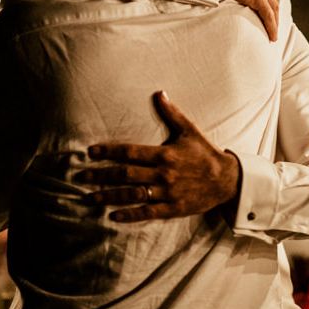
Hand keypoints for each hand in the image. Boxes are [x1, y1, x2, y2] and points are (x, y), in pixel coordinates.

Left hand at [74, 91, 240, 221]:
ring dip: (109, 196)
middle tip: (82, 175)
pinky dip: (130, 214)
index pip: (130, 151)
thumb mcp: (189, 130)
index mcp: (164, 154)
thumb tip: (159, 93)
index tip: (90, 152)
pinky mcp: (172, 208)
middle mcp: (163, 174)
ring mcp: (167, 193)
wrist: (227, 180)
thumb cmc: (205, 153)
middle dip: (101, 175)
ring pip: (133, 195)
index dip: (109, 151)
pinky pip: (147, 212)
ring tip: (90, 197)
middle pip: (125, 174)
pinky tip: (113, 215)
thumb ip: (172, 113)